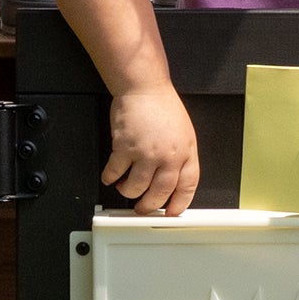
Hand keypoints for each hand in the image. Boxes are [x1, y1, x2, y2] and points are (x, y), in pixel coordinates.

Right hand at [104, 83, 198, 213]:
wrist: (144, 86)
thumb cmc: (162, 106)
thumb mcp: (184, 133)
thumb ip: (181, 157)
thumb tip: (173, 181)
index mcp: (186, 152)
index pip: (187, 187)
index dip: (179, 204)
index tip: (171, 213)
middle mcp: (168, 155)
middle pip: (160, 193)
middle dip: (149, 206)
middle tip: (142, 208)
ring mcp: (146, 153)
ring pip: (136, 188)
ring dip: (128, 192)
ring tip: (124, 187)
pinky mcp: (125, 148)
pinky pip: (115, 173)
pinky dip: (111, 178)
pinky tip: (111, 176)